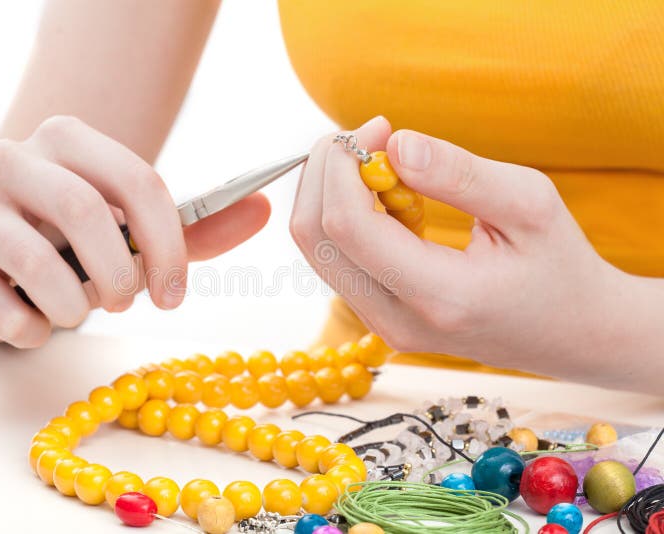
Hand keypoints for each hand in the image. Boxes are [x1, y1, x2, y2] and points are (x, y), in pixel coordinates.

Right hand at [0, 116, 269, 347]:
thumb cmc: (73, 241)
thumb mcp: (133, 228)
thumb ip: (195, 225)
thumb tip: (266, 209)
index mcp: (68, 139)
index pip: (138, 182)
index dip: (169, 245)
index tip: (175, 294)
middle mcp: (11, 160)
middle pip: (85, 213)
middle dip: (121, 276)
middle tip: (127, 301)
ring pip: (39, 263)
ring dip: (77, 306)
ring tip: (77, 309)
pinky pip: (1, 308)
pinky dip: (33, 329)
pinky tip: (34, 320)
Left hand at [291, 117, 661, 390]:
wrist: (571, 334)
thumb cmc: (558, 264)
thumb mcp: (530, 204)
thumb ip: (459, 174)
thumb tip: (395, 143)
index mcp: (439, 297)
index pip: (348, 227)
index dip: (344, 166)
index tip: (379, 127)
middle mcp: (397, 322)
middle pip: (316, 239)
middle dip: (325, 172)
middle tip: (369, 135)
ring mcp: (383, 327)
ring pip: (318, 250)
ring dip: (331, 192)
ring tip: (381, 161)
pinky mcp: (379, 319)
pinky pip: (337, 260)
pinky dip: (346, 216)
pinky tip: (388, 198)